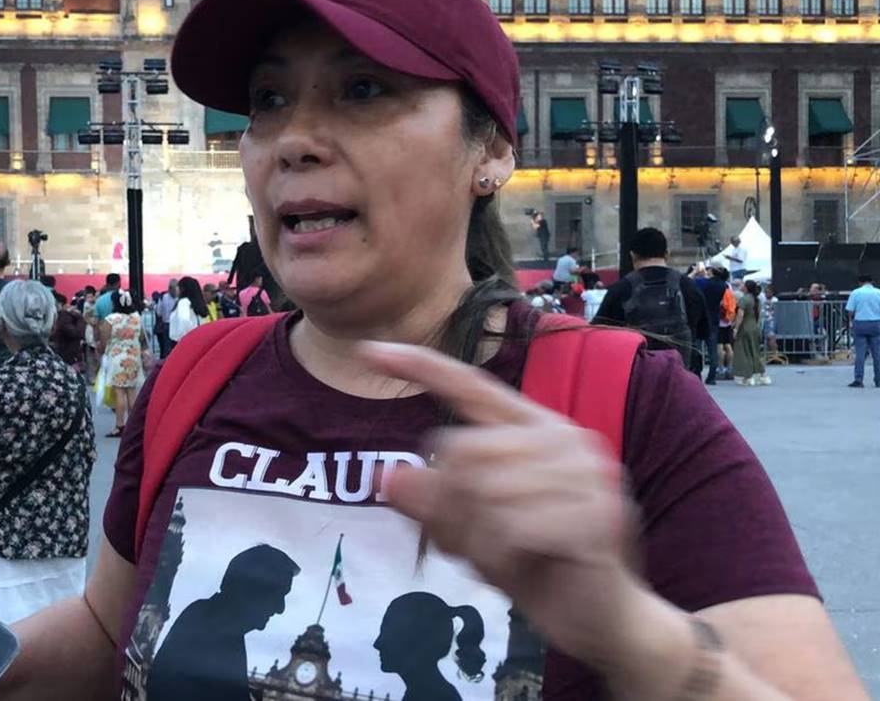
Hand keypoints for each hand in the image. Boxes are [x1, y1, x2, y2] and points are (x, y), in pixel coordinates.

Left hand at [360, 341, 647, 666]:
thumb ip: (435, 502)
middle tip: (484, 546)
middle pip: (459, 451)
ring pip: (482, 494)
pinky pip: (513, 530)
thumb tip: (388, 477)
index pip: (470, 385)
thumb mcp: (473, 532)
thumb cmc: (538, 565)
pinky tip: (532, 566)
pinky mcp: (597, 514)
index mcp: (533, 428)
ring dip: (480, 541)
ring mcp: (587, 472)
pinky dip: (506, 558)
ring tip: (513, 557)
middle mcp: (564, 437)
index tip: (366, 350)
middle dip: (453, 510)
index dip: (419, 366)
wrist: (605, 621)